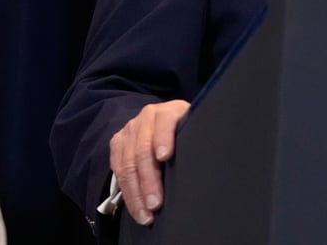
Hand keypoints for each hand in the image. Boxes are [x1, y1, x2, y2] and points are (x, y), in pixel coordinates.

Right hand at [109, 99, 190, 225]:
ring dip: (135, 193)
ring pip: (127, 164)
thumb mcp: (195, 131)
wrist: (164, 120)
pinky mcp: (118, 142)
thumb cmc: (186, 133)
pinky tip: (136, 208)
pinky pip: (117, 170)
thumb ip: (197, 141)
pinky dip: (127, 192)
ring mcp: (130, 129)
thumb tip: (209, 164)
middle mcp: (147, 117)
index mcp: (170, 112)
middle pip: (143, 150)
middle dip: (148, 180)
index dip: (163, 139)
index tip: (165, 157)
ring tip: (146, 214)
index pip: (165, 123)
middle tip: (155, 204)